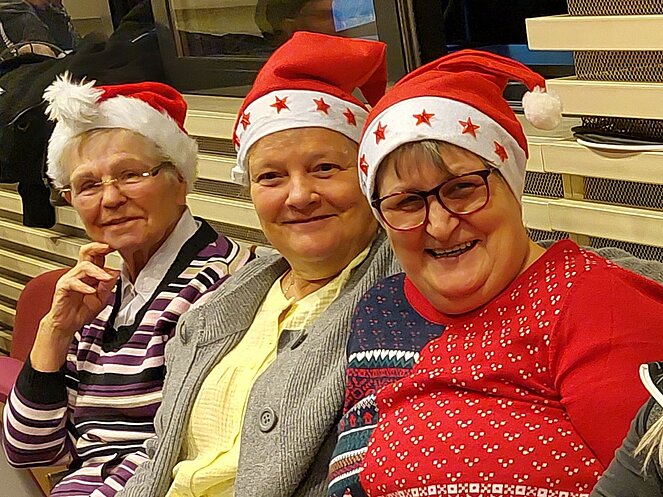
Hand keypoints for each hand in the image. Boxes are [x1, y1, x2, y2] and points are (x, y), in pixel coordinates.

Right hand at [30, 243, 118, 371]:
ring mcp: (70, 279)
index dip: (106, 249)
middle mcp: (79, 273)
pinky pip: (72, 283)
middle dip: (98, 247)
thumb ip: (108, 286)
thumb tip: (115, 273)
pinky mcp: (63, 288)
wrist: (68, 324)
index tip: (117, 245)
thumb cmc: (82, 310)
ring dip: (97, 271)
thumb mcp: (102, 298)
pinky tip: (91, 291)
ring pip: (83, 266)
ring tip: (106, 278)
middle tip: (109, 247)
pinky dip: (83, 286)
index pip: (97, 255)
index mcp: (89, 274)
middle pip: (86, 252)